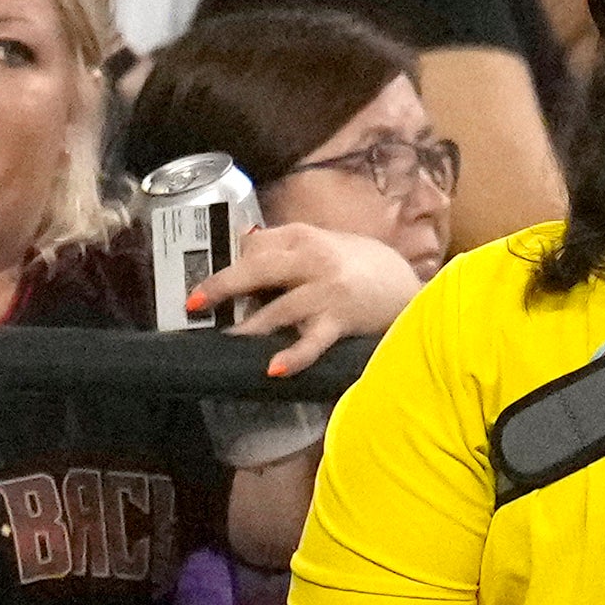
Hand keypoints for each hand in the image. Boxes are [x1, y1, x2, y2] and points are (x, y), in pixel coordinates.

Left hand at [193, 223, 420, 375]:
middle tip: (193, 304)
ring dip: (248, 328)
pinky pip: (311, 341)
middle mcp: (312, 259)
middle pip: (257, 269)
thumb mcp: (326, 245)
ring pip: (277, 309)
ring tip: (225, 341)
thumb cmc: (364, 267)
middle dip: (221, 287)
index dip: (228, 263)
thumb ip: (289, 251)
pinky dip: (293, 356)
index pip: (255, 245)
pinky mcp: (339, 320)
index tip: (206, 281)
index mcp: (304, 236)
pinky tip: (274, 368)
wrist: (410, 290)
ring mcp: (326, 291)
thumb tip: (243, 254)